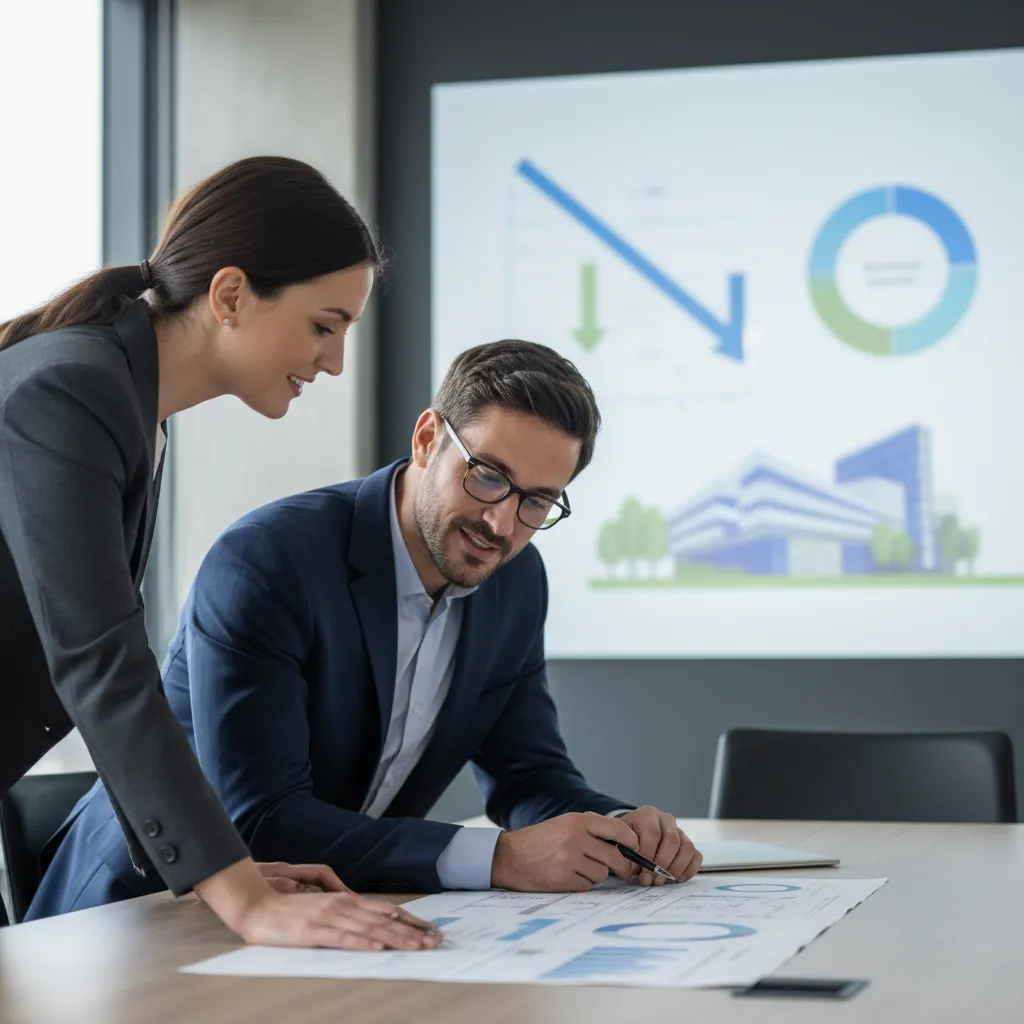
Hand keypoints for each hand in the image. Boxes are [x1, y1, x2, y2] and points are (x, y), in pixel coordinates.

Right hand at [194, 858, 442, 950]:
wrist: (256, 905)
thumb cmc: (290, 908)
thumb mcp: (323, 901)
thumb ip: (345, 905)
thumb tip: (366, 915)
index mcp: (347, 899)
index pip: (387, 910)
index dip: (411, 921)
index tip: (432, 931)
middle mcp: (343, 905)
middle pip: (385, 920)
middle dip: (413, 932)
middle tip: (436, 943)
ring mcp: (329, 917)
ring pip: (370, 929)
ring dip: (397, 939)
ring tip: (418, 947)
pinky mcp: (313, 931)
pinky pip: (342, 939)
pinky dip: (361, 943)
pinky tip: (378, 949)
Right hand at [491, 811, 639, 891]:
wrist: (510, 856)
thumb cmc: (541, 839)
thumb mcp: (565, 823)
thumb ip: (591, 828)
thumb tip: (624, 839)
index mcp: (578, 821)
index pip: (617, 829)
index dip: (631, 840)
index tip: (636, 848)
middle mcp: (575, 839)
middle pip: (615, 856)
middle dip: (622, 866)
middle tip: (623, 870)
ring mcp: (569, 860)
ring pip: (602, 874)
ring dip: (596, 874)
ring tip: (579, 868)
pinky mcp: (563, 880)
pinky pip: (588, 886)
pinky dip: (583, 884)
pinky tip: (569, 876)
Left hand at [618, 806, 701, 884]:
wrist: (633, 837)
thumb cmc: (626, 841)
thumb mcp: (621, 843)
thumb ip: (626, 854)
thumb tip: (637, 869)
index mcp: (647, 814)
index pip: (653, 833)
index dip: (648, 855)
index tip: (641, 873)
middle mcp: (666, 819)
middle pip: (672, 840)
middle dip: (662, 864)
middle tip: (653, 880)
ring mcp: (679, 831)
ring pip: (687, 847)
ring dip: (675, 868)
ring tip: (662, 881)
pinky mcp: (687, 843)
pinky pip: (696, 855)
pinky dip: (689, 869)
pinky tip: (676, 879)